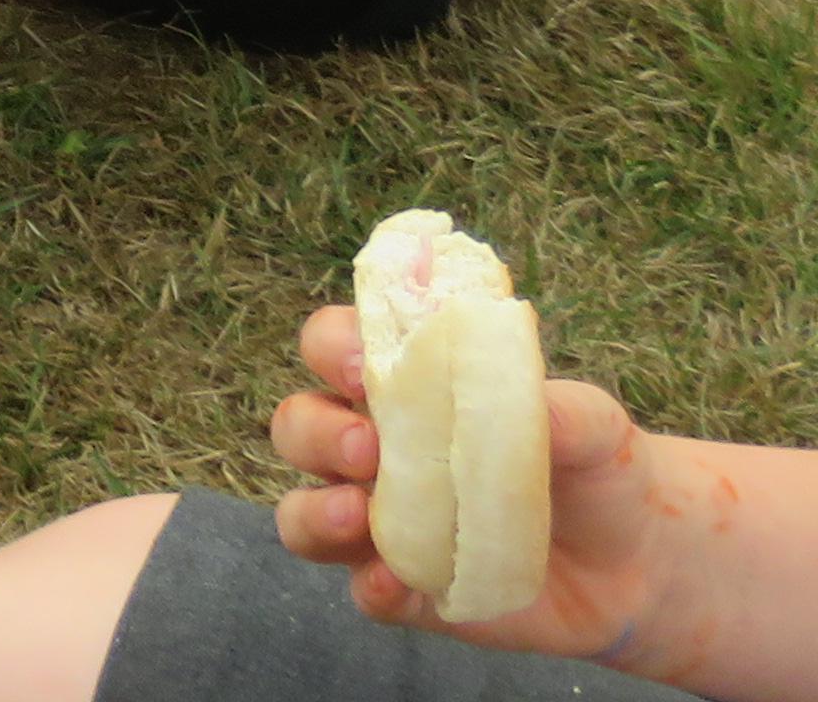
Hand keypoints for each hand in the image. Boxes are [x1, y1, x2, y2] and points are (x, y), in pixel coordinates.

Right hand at [271, 305, 669, 661]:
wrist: (639, 566)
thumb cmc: (598, 470)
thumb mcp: (595, 425)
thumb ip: (562, 407)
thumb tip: (526, 399)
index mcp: (404, 389)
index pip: (334, 348)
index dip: (332, 348)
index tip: (363, 366)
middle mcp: (374, 451)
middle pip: (300, 427)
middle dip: (318, 433)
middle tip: (368, 447)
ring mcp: (385, 524)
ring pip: (303, 512)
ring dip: (314, 511)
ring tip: (356, 514)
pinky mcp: (408, 589)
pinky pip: (362, 590)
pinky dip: (370, 585)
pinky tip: (398, 582)